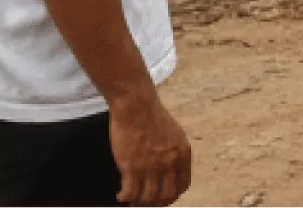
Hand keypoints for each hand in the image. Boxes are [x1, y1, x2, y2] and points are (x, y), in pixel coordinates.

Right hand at [109, 91, 191, 207]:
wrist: (136, 105)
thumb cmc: (152, 117)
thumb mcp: (174, 134)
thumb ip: (174, 152)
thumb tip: (170, 169)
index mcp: (183, 153)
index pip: (182, 185)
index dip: (172, 196)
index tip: (163, 198)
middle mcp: (169, 162)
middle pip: (166, 196)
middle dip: (156, 204)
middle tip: (145, 203)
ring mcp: (151, 166)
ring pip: (147, 199)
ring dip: (139, 204)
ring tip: (131, 201)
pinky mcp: (131, 167)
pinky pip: (130, 193)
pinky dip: (125, 198)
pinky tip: (120, 196)